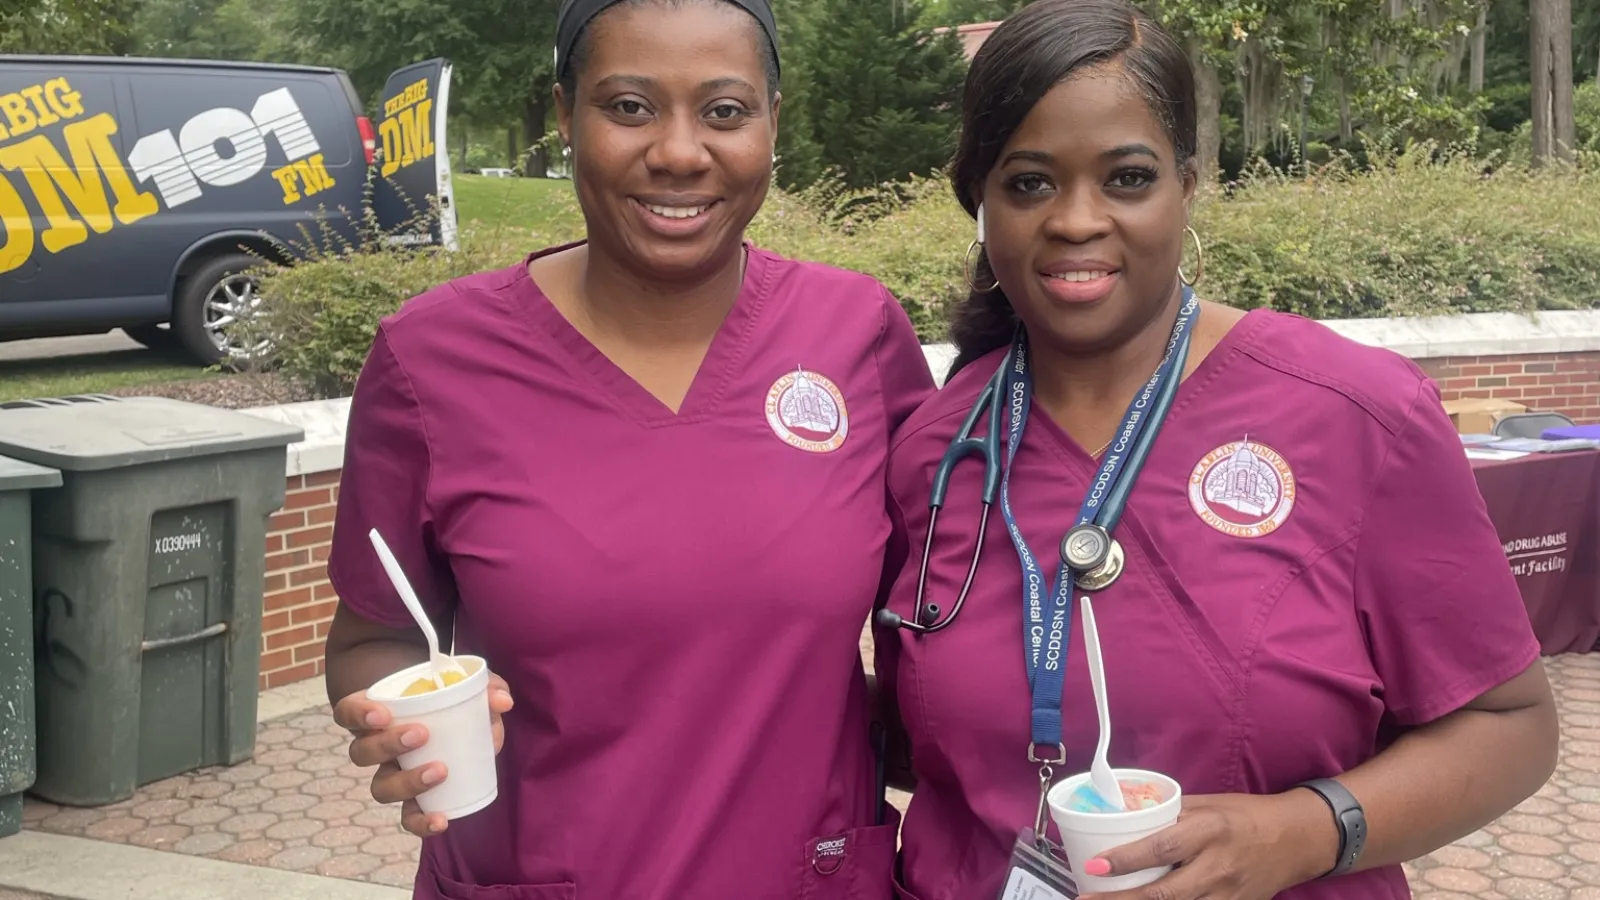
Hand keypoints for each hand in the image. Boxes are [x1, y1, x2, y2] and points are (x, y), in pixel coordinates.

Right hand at [333, 671, 514, 836]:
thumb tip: (503, 702)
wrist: (448, 721)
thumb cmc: (449, 698)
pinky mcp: (413, 798)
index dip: (358, 714)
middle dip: (387, 745)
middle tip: (420, 734)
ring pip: (381, 787)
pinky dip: (421, 821)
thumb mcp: (467, 686)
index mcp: (376, 713)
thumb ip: (486, 687)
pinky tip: (441, 820)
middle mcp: (376, 746)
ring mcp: (392, 774)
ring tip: (439, 771)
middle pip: (362, 753)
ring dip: (407, 782)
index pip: (348, 712)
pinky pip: (408, 816)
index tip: (382, 713)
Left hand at [1077, 790, 1338, 899]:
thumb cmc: (1244, 816)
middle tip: (1085, 899)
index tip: (1094, 864)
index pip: (1161, 848)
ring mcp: (1227, 895)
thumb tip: (1124, 815)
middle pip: (1164, 893)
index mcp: (1209, 830)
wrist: (1296, 840)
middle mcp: (1218, 866)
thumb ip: (1169, 813)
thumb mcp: (1207, 805)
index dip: (1126, 859)